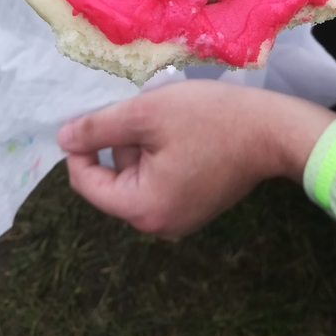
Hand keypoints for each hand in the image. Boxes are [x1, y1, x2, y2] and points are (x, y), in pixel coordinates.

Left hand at [57, 81, 334, 236]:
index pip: (86, 182)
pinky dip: (162, 154)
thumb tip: (62, 139)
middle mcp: (159, 224)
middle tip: (146, 112)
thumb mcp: (146, 113)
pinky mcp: (198, 204)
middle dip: (121, 143)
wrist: (272, 130)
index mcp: (142, 208)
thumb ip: (99, 127)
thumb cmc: (209, 119)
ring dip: (142, 144)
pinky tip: (183, 130)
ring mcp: (181, 217)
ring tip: (168, 117)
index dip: (81, 146)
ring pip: (138, 177)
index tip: (97, 113)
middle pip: (114, 179)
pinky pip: (162, 180)